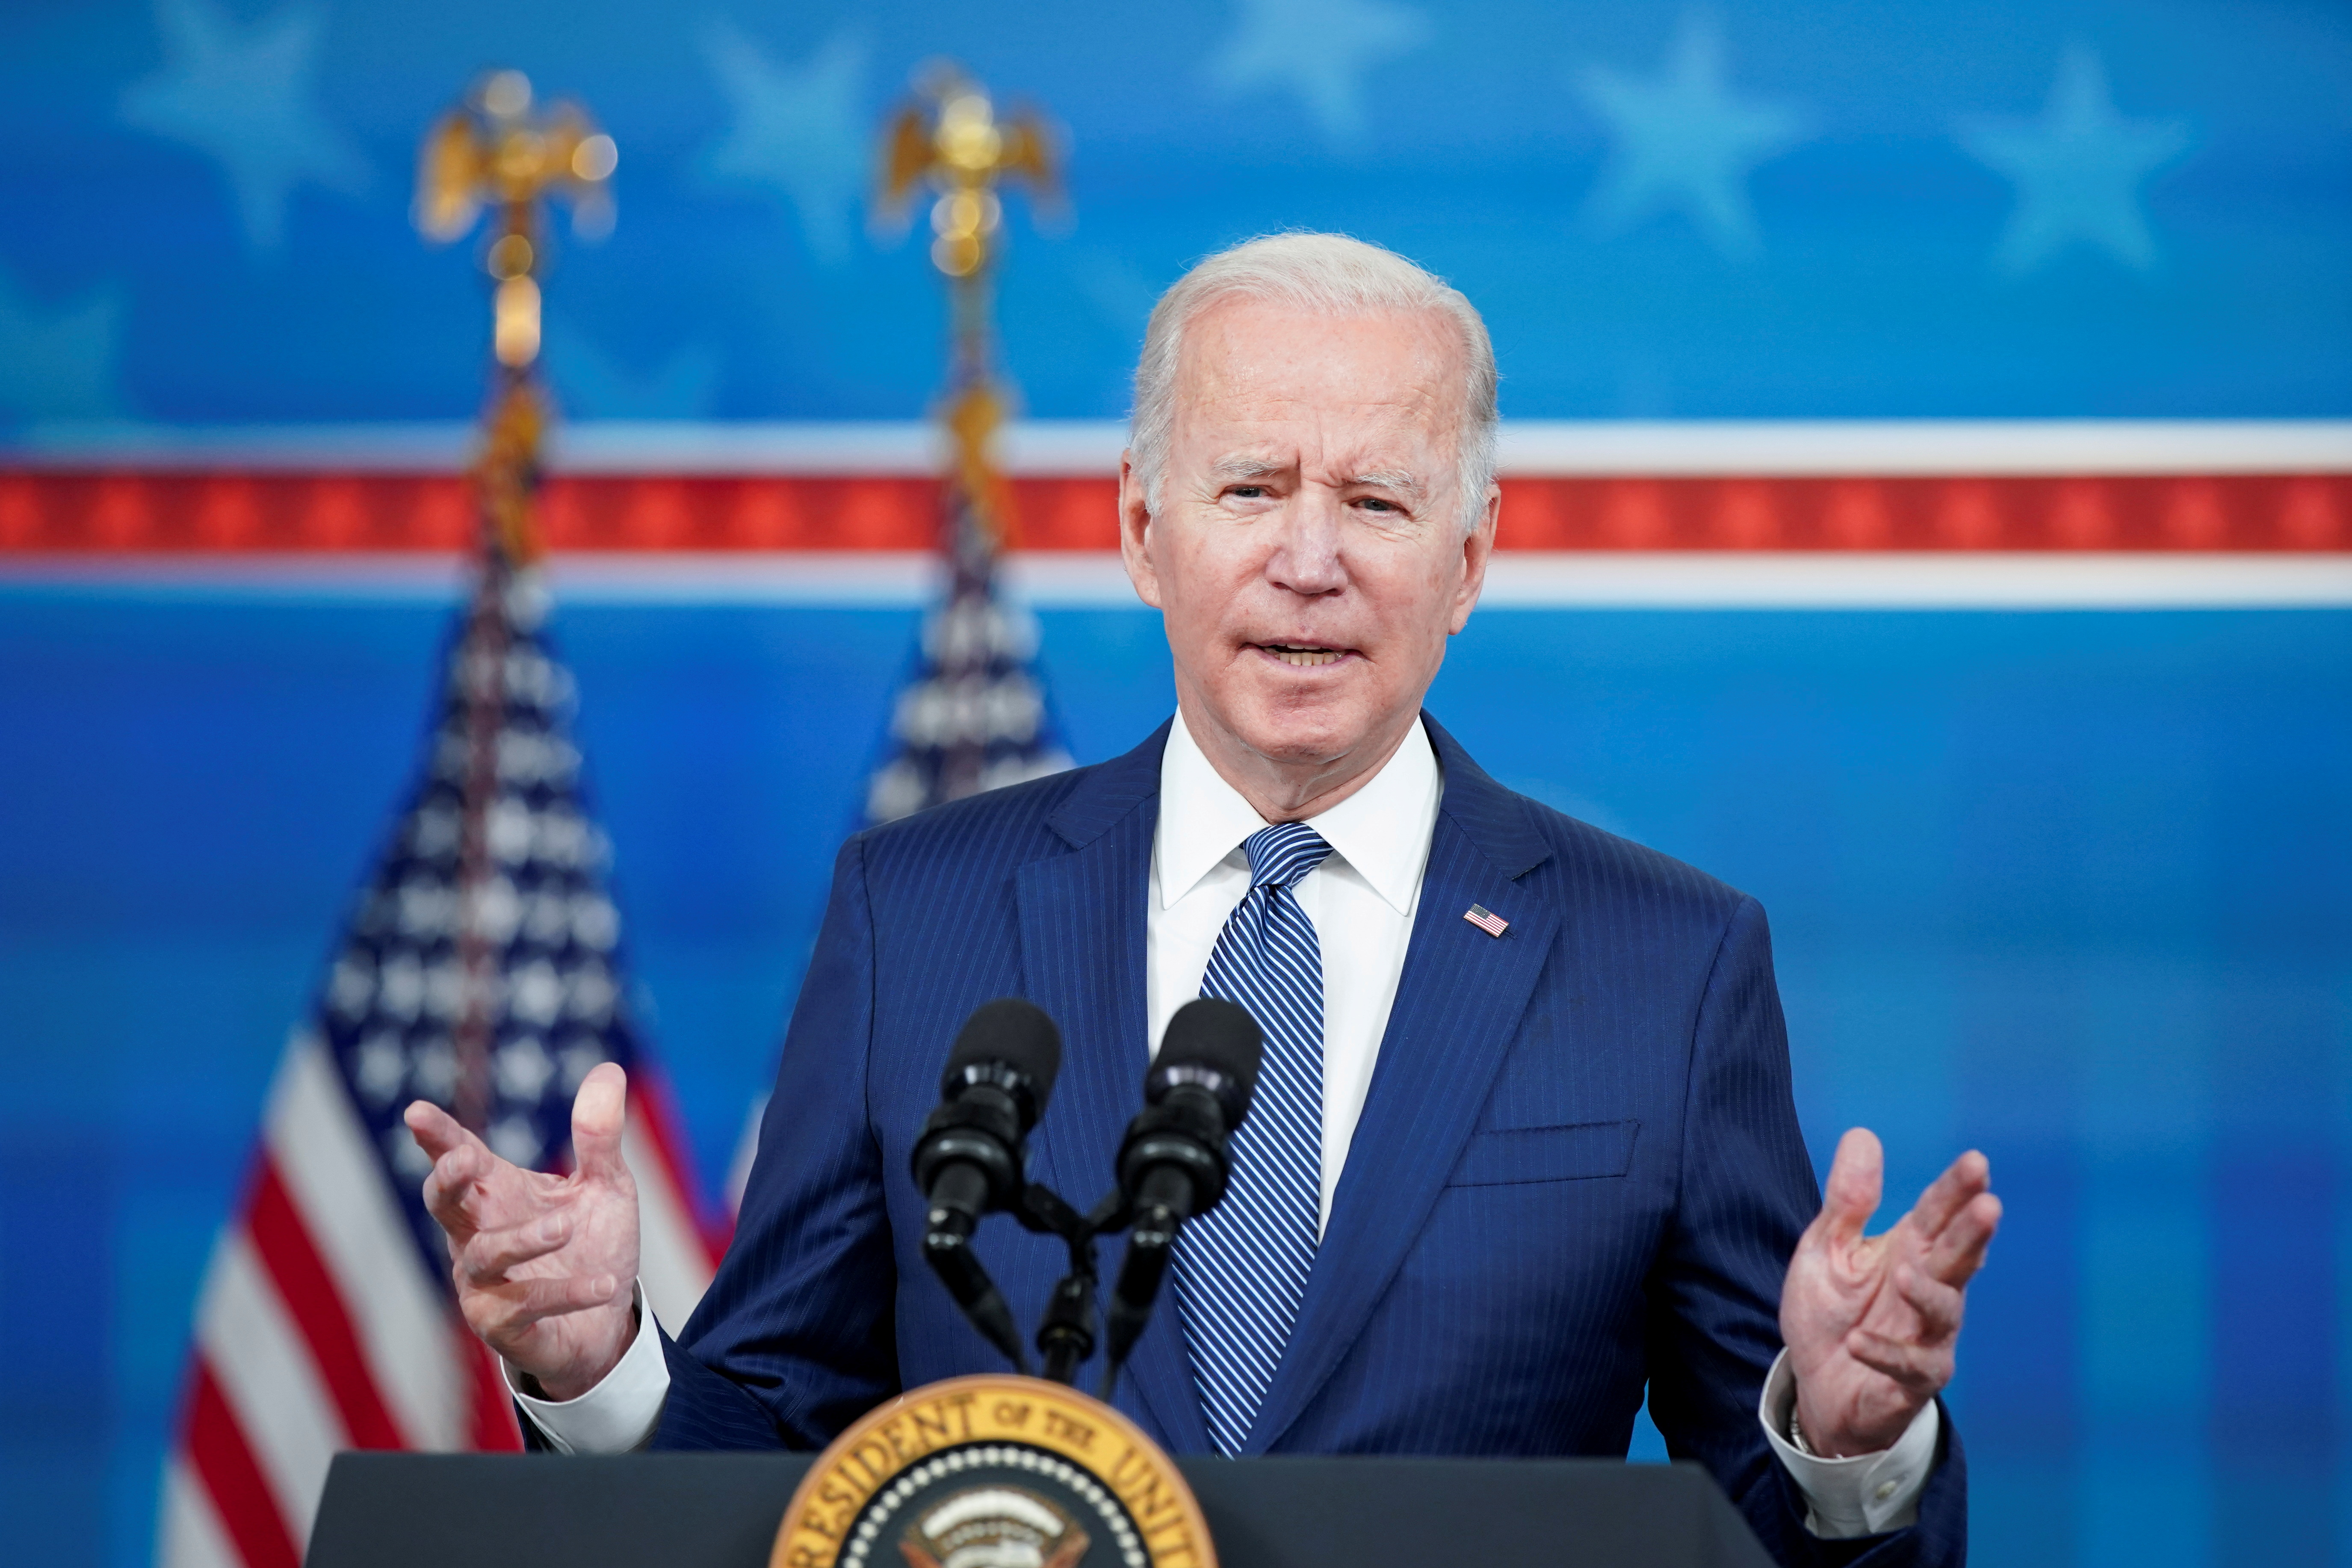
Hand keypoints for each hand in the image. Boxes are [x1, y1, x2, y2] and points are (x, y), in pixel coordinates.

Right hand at [404, 1063, 640, 1401]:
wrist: (606, 1321)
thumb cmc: (593, 1243)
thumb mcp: (606, 1185)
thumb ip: (599, 1136)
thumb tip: (608, 1068)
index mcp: (498, 1193)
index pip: (460, 1157)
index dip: (437, 1137)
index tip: (417, 1112)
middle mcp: (478, 1235)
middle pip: (444, 1204)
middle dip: (447, 1181)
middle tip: (463, 1160)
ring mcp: (484, 1284)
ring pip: (482, 1255)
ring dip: (523, 1239)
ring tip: (567, 1224)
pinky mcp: (504, 1325)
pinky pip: (526, 1305)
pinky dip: (566, 1291)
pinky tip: (605, 1283)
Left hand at [1780, 1128, 2000, 1455]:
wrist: (1817, 1384)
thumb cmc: (1830, 1310)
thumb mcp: (1827, 1248)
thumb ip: (1848, 1201)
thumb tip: (1862, 1135)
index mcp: (1910, 1249)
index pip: (1937, 1213)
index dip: (1957, 1189)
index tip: (1977, 1162)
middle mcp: (1928, 1287)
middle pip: (1956, 1256)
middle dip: (1972, 1233)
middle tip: (1988, 1207)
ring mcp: (1927, 1334)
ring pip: (1944, 1311)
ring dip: (1928, 1293)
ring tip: (1905, 1274)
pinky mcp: (1914, 1379)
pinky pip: (1908, 1365)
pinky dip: (1885, 1353)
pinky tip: (1859, 1341)